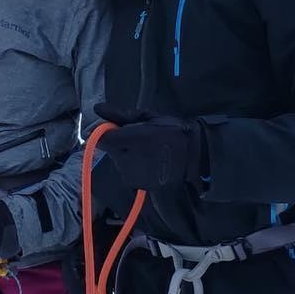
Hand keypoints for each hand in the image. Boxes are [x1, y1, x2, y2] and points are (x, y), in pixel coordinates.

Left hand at [93, 110, 207, 199]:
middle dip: (120, 144)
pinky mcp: (139, 185)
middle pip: (111, 150)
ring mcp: (132, 175)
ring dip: (128, 157)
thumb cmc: (174, 132)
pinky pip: (130, 173)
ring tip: (149, 152)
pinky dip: (136, 168)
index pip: (102, 138)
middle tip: (140, 138)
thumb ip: (121, 115)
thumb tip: (97, 108)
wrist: (196, 160)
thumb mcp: (150, 117)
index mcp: (129, 139)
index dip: (106, 133)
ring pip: (120, 162)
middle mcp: (127, 159)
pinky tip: (151, 164)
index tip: (116, 129)